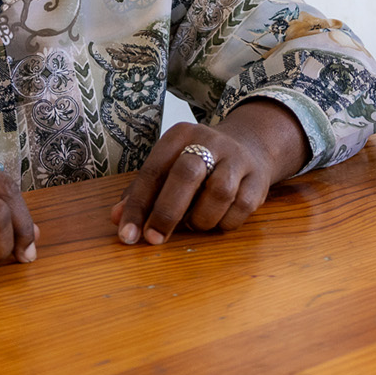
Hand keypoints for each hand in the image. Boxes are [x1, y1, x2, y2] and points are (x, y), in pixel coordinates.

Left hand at [110, 123, 273, 245]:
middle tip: (154, 239)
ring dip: (201, 218)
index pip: (153, 170)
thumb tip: (117, 218)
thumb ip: (143, 192)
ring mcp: (237, 158)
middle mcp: (209, 141)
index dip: (138, 205)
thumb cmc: (200, 163)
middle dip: (167, 212)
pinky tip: (217, 220)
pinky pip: (241, 207)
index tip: (128, 235)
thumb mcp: (169, 166)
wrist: (251, 146)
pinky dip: (225, 222)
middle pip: (186, 174)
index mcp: (180, 135)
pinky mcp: (258, 178)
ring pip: (218, 192)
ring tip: (194, 222)